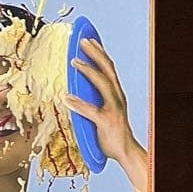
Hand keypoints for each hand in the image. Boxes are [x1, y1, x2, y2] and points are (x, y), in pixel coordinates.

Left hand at [64, 38, 148, 191]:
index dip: (100, 53)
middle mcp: (117, 98)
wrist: (125, 152)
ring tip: (74, 61)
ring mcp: (114, 109)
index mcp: (116, 94)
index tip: (90, 39)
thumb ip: (91, 101)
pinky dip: (78, 104)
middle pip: (108, 69)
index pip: (109, 68)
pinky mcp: (107, 122)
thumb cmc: (111, 134)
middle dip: (95, 53)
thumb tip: (73, 93)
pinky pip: (91, 111)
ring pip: (102, 84)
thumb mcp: (101, 113)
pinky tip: (66, 98)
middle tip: (82, 40)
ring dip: (88, 70)